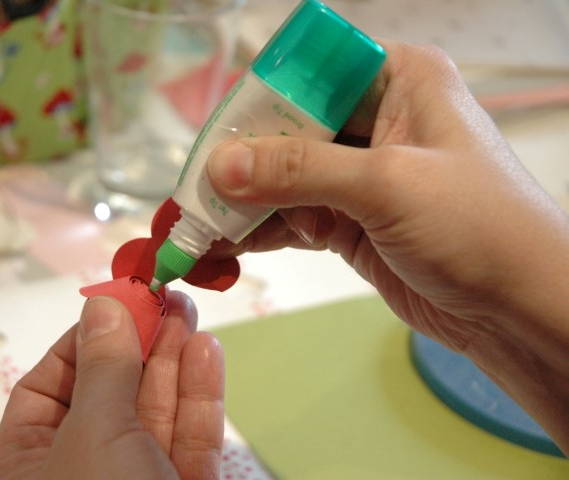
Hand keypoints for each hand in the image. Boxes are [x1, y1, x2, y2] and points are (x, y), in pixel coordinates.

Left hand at [0, 291, 224, 478]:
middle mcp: (80, 474)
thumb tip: (103, 304)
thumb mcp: (93, 436)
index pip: (49, 387)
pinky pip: (188, 441)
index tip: (119, 300)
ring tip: (188, 311)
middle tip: (165, 294)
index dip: (83, 341)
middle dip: (139, 341)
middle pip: (109, 392)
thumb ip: (104, 367)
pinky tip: (206, 354)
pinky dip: (200, 397)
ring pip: (155, 412)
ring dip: (173, 360)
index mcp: (29, 466)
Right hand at [206, 40, 568, 453]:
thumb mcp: (388, 185)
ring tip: (194, 232)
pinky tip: (224, 250)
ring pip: (282, 179)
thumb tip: (219, 165)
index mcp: (397, 79)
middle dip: (237, 167)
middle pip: (285, 130)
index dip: (255, 106)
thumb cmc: (479, 227)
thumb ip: (299, 171)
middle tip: (189, 199)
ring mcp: (360, 174)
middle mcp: (375, 119)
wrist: (520, 310)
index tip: (211, 146)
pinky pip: (292, 217)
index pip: (305, 75)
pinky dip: (258, 233)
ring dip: (240, 206)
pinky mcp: (350, 220)